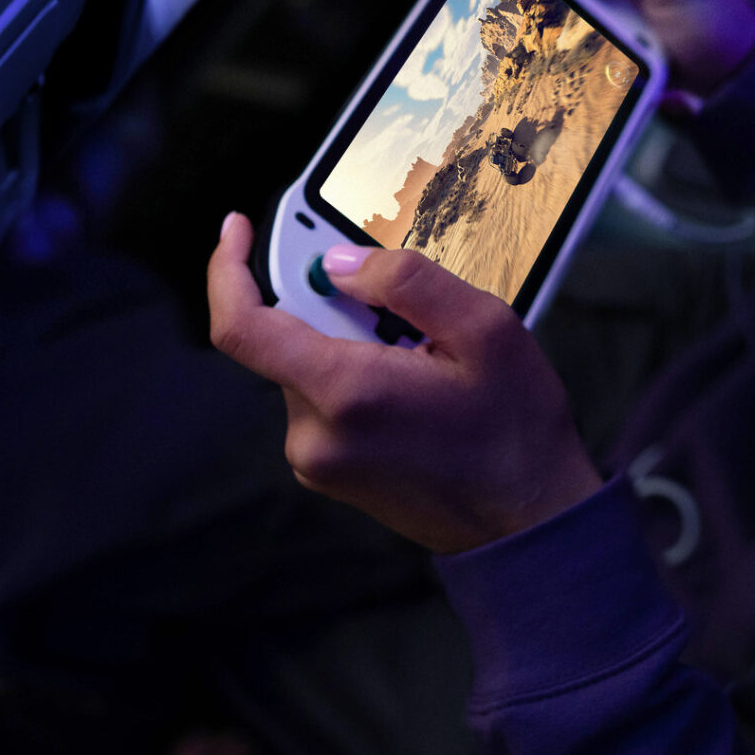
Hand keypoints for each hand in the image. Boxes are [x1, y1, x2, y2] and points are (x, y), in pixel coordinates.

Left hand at [205, 214, 601, 554]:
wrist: (526, 524)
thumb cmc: (516, 431)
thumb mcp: (486, 331)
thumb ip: (406, 283)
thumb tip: (337, 262)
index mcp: (346, 393)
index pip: (242, 327)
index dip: (228, 269)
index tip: (239, 230)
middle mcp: (316, 434)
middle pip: (286, 337)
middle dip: (334, 305)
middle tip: (404, 311)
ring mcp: (317, 461)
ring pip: (306, 366)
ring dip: (351, 341)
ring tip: (424, 360)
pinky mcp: (327, 472)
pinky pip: (322, 398)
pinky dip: (354, 373)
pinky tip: (412, 387)